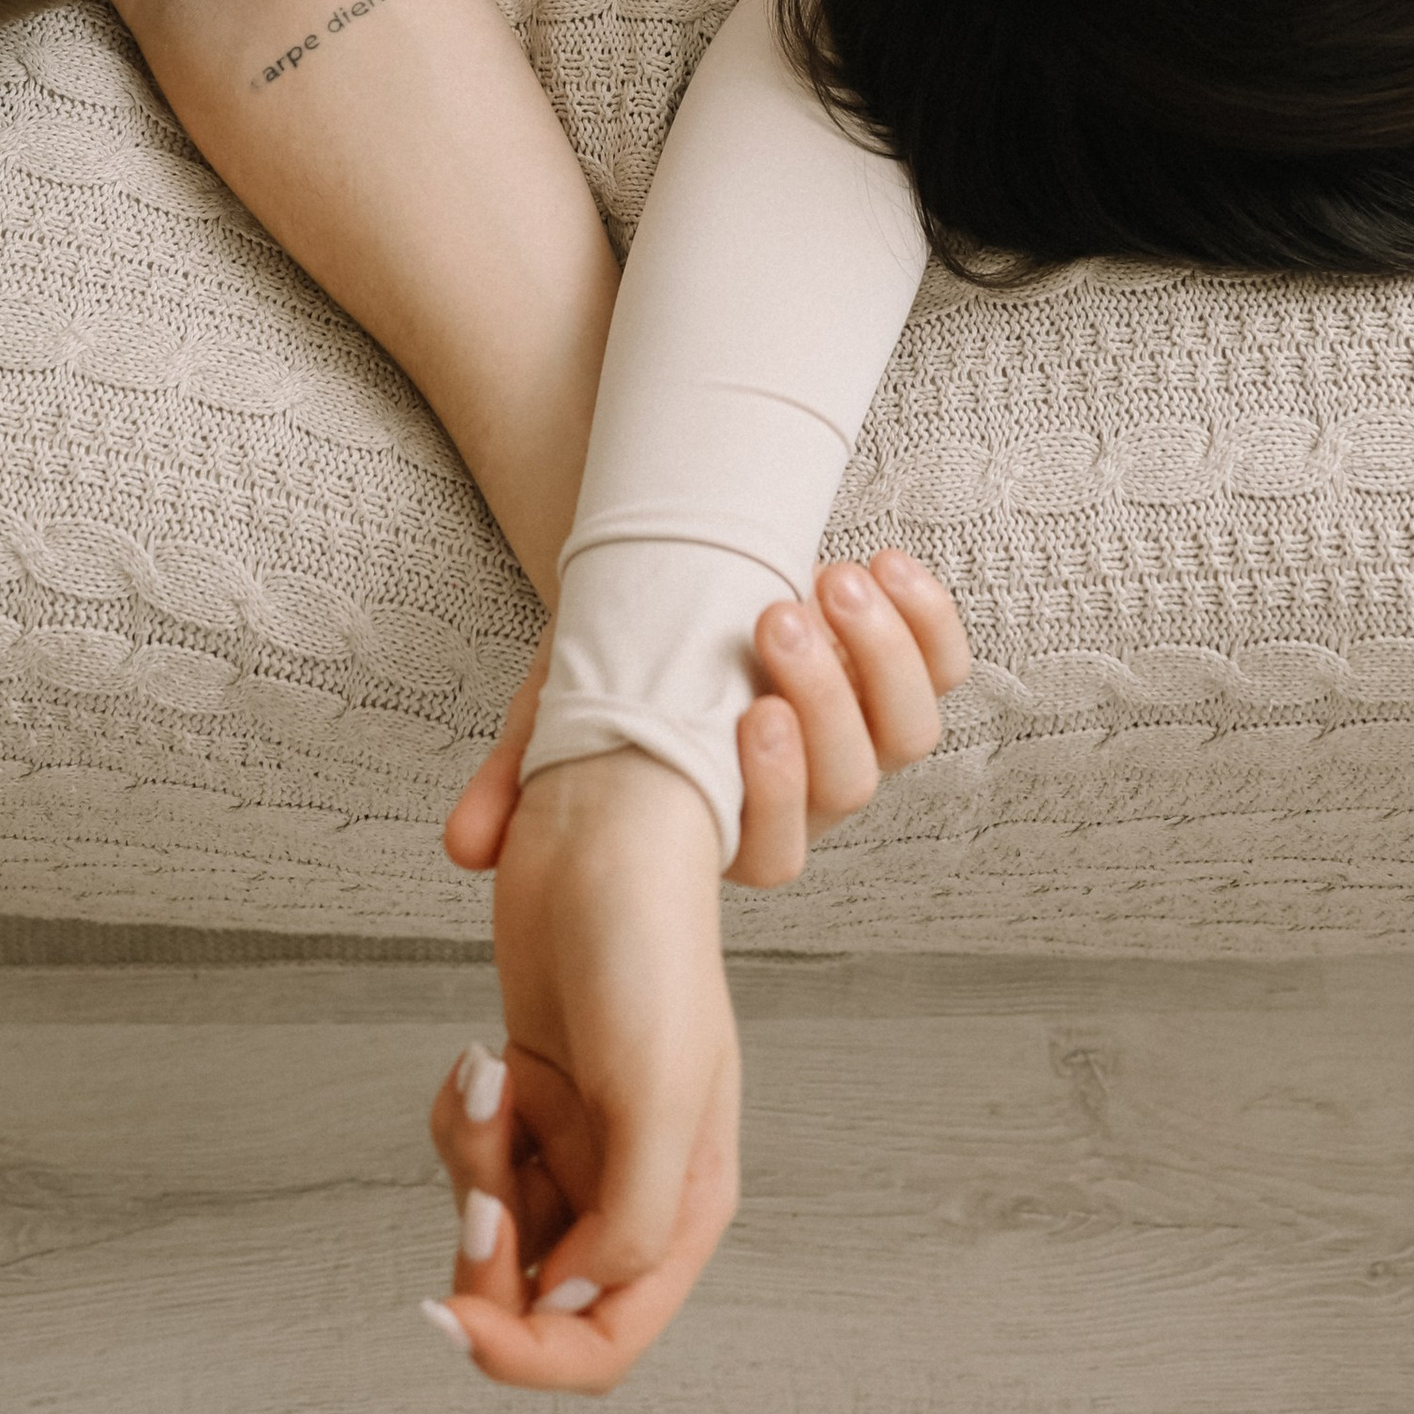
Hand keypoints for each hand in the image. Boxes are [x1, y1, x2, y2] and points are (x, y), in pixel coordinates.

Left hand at [427, 749, 734, 1390]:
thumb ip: (633, 1219)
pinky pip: (473, 1156)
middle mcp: (634, 1184)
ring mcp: (579, 1139)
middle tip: (480, 1195)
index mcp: (686, 1203)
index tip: (460, 1320)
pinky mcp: (530, 1093)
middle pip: (538, 1296)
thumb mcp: (660, 1091)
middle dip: (490, 1251)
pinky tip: (482, 1059)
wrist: (604, 830)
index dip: (529, 1355)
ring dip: (473, 1167)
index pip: (605, 1338)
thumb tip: (572, 1299)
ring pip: (496, 1225)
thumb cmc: (648, 945)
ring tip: (487, 1080)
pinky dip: (460, 1119)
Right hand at [442, 551, 970, 890]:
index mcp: (735, 818)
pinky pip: (945, 664)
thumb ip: (518, 771)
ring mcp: (864, 729)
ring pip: (908, 728)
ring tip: (829, 578)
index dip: (775, 791)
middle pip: (850, 782)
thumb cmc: (621, 657)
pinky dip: (927, 617)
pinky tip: (882, 565)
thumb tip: (468, 849)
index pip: (775, 848)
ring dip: (879, 654)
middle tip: (774, 614)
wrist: (669, 574)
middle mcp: (810, 787)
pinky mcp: (903, 669)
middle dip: (824, 696)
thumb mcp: (561, 702)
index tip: (749, 712)